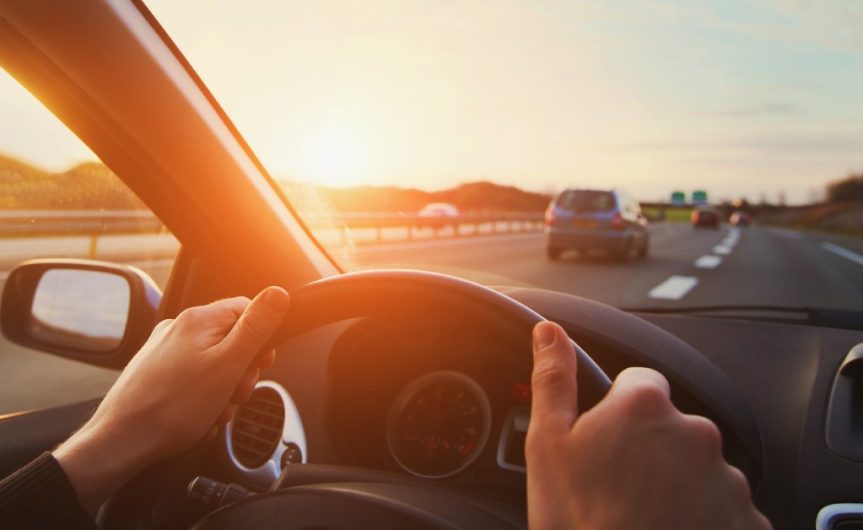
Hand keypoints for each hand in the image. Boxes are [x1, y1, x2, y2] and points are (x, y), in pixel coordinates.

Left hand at [53, 286, 289, 512]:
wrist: (121, 441)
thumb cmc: (173, 408)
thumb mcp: (228, 366)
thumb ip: (255, 328)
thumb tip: (277, 294)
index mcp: (198, 320)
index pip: (247, 309)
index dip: (261, 339)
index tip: (262, 364)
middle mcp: (178, 328)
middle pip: (231, 339)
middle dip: (241, 371)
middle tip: (235, 394)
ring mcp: (164, 350)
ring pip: (213, 363)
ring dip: (224, 389)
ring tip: (214, 411)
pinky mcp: (155, 372)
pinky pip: (193, 378)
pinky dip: (203, 397)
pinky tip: (199, 416)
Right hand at [525, 321, 770, 529]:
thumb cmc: (579, 522)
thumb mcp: (548, 445)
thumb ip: (554, 379)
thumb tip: (549, 332)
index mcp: (645, 406)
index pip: (639, 383)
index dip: (618, 410)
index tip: (606, 442)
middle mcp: (695, 433)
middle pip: (671, 427)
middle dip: (650, 449)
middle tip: (619, 488)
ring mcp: (726, 479)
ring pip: (698, 468)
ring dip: (678, 485)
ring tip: (644, 518)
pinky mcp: (747, 521)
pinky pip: (724, 509)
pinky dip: (704, 519)